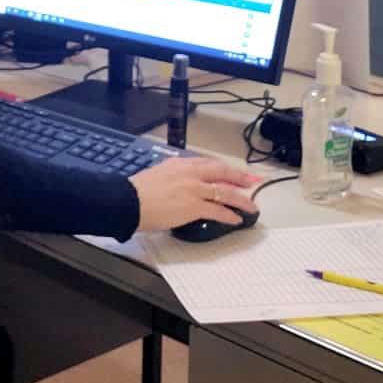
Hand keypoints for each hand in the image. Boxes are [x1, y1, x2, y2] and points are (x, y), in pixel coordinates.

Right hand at [129, 157, 260, 232]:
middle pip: (222, 173)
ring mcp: (193, 189)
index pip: (209, 164)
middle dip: (240, 177)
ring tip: (251, 207)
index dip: (225, 169)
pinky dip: (229, 215)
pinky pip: (217, 210)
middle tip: (254, 182)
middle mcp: (190, 173)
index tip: (235, 173)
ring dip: (241, 200)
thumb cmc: (138, 191)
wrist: (128, 201)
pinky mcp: (193, 206)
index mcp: (180, 163)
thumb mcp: (159, 173)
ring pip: (225, 192)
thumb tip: (184, 184)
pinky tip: (236, 219)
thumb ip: (175, 175)